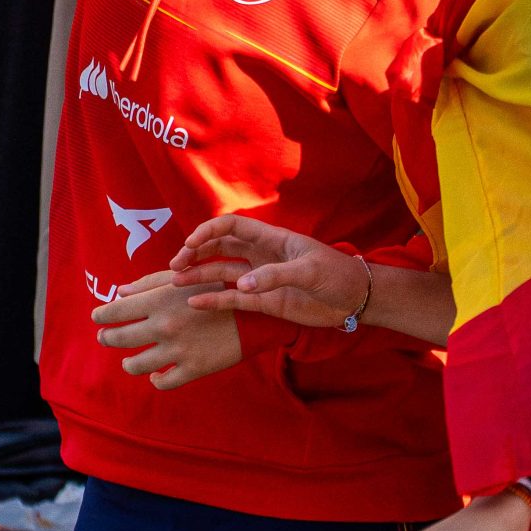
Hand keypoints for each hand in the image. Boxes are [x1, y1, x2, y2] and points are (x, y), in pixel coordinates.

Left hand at [90, 272, 245, 388]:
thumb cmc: (217, 288)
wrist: (255, 313)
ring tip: (128, 360)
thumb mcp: (184, 279)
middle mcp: (163, 326)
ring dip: (127, 363)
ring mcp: (177, 350)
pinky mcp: (192, 369)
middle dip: (107, 337)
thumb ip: (149, 284)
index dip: (101, 315)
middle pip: (118, 338)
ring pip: (135, 365)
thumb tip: (119, 293)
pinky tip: (154, 375)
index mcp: (158, 300)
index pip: (115, 311)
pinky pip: (162, 382)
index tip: (98, 317)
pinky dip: (155, 380)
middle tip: (105, 336)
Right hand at [164, 215, 369, 327]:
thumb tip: (241, 285)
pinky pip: (233, 300)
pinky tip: (195, 304)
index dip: (208, 231)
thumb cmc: (337, 275)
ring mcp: (259, 279)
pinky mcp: (263, 302)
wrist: (355, 299)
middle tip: (176, 266)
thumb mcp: (310, 271)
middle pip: (219, 248)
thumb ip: (275, 276)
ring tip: (176, 284)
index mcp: (271, 238)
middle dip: (195, 253)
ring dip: (199, 276)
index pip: (232, 226)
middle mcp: (260, 256)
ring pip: (221, 273)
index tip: (191, 244)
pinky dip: (214, 301)